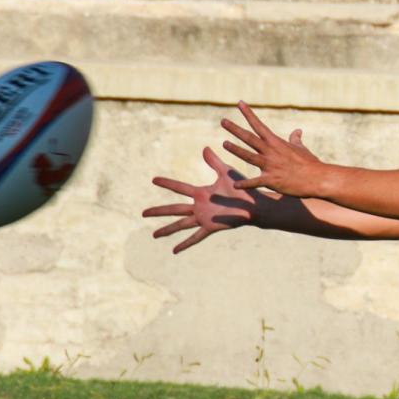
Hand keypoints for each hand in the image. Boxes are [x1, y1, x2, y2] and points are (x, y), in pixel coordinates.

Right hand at [143, 146, 270, 253]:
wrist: (255, 203)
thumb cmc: (242, 188)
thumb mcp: (225, 172)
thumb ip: (214, 161)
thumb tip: (204, 147)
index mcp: (202, 193)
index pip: (180, 188)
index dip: (167, 183)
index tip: (153, 179)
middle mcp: (200, 206)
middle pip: (174, 208)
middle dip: (159, 210)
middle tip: (143, 213)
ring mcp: (204, 218)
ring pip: (180, 224)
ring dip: (167, 229)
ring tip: (154, 235)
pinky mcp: (211, 226)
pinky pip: (196, 237)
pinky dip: (185, 243)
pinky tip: (174, 250)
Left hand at [220, 101, 324, 196]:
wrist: (317, 178)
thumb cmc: (310, 163)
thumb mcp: (301, 149)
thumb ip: (295, 139)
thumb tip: (297, 131)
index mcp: (276, 143)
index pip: (259, 125)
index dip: (248, 114)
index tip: (240, 103)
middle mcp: (271, 152)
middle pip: (250, 138)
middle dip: (235, 129)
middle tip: (223, 121)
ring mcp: (270, 166)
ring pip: (249, 156)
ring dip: (236, 150)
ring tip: (224, 144)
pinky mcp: (272, 180)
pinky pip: (255, 182)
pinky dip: (245, 184)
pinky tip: (235, 185)